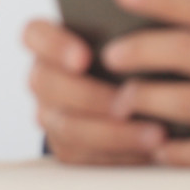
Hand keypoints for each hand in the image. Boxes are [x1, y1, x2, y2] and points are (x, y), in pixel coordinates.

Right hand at [24, 18, 165, 163]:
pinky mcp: (67, 148)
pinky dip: (119, 154)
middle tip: (126, 103)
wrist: (136, 98)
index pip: (35, 35)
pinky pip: (85, 156)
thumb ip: (125, 33)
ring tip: (153, 133)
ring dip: (113, 133)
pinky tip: (149, 150)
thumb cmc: (131, 58)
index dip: (54, 46)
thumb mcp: (127, 38)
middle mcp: (44, 78)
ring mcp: (51, 115)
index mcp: (49, 42)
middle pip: (49, 84)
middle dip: (89, 97)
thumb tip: (143, 34)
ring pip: (68, 127)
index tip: (84, 58)